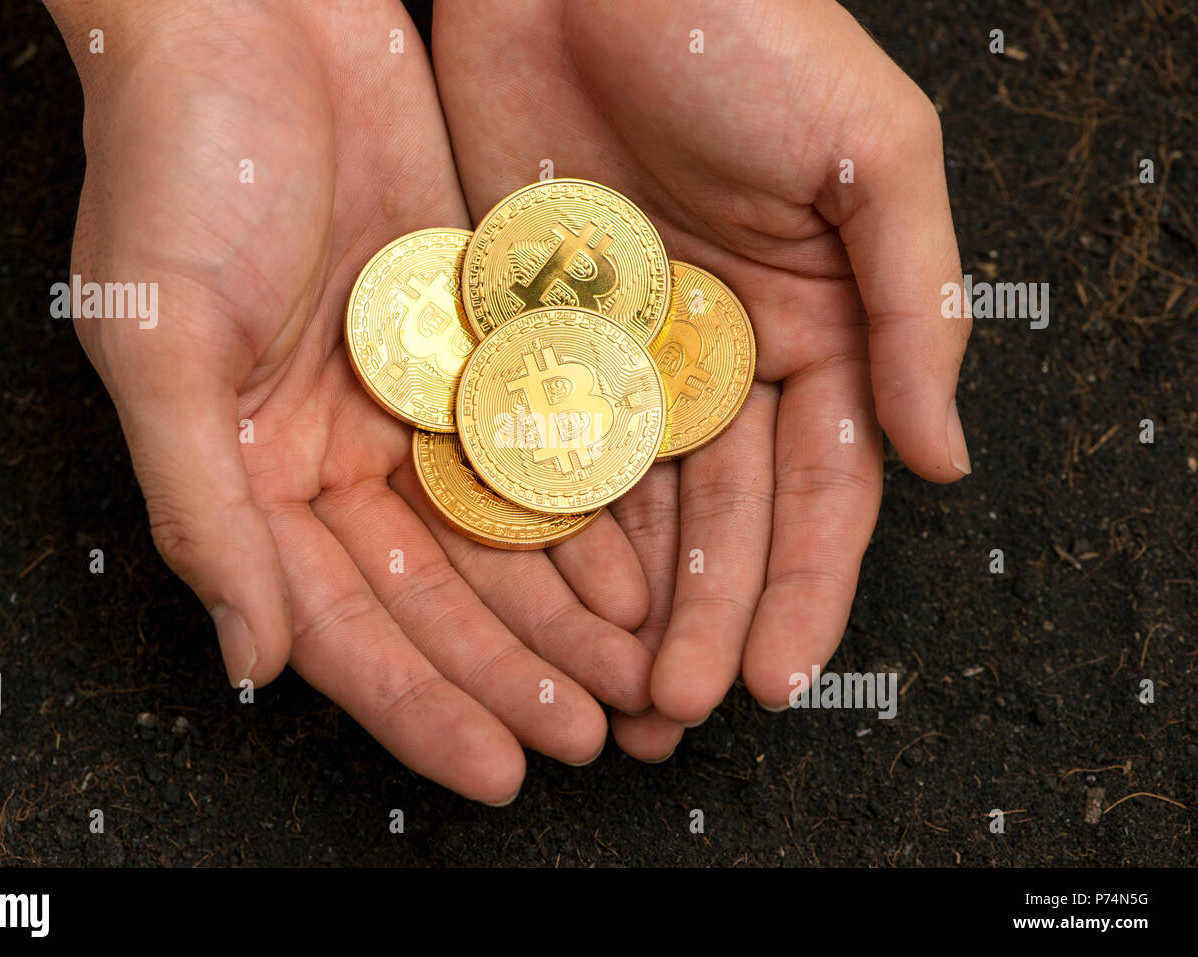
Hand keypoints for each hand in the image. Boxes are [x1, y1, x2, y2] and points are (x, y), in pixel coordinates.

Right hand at [46, 0, 652, 801]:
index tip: (503, 767)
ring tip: (640, 679)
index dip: (424, 704)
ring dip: (571, 613)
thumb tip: (251, 659)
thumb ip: (203, 508)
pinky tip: (646, 567)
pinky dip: (593, 509)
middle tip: (596, 739)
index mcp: (256, 475)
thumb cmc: (177, 165)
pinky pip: (545, 444)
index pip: (349, 625)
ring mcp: (417, 402)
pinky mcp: (477, 342)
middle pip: (443, 598)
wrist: (253, 20)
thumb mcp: (159, 345)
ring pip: (505, 536)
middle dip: (519, 675)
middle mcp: (341, 455)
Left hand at [433, 0, 971, 757]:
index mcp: (812, 327)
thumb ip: (913, 309)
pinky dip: (541, 525)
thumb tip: (945, 461)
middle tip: (672, 710)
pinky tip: (539, 598)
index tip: (772, 675)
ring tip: (606, 687)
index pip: (816, 490)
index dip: (801, 588)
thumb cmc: (748, 26)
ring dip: (621, 600)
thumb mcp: (874, 157)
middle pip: (717, 520)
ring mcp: (620, 352)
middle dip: (701, 618)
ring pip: (626, 505)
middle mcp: (716, 355)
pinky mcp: (531, 332)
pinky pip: (537, 446)